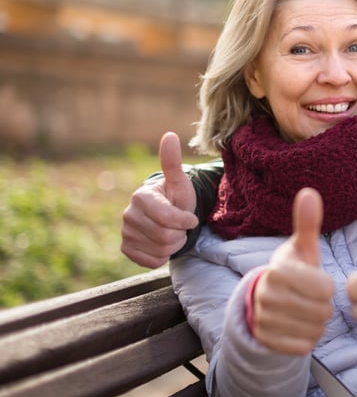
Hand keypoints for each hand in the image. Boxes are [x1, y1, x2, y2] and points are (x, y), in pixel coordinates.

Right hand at [120, 132, 197, 267]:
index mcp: (141, 196)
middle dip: (180, 234)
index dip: (186, 221)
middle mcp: (128, 214)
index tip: (191, 218)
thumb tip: (170, 135)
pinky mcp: (126, 248)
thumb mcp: (181, 183)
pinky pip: (151, 262)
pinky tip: (161, 243)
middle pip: (166, 237)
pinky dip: (162, 256)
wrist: (169, 216)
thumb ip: (173, 163)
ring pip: (160, 250)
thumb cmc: (177, 198)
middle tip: (180, 225)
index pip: (168, 219)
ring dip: (174, 245)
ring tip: (172, 232)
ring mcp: (125, 232)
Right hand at [252, 188, 333, 355]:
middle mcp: (266, 295)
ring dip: (318, 322)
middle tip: (313, 298)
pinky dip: (308, 338)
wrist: (265, 300)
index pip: (325, 288)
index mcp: (278, 270)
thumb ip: (307, 224)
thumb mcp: (301, 248)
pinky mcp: (267, 340)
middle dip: (324, 306)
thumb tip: (309, 192)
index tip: (318, 281)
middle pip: (322, 311)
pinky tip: (300, 325)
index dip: (328, 287)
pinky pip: (305, 346)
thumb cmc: (294, 270)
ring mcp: (264, 320)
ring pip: (315, 330)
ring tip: (306, 310)